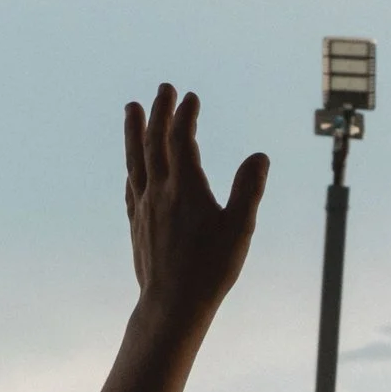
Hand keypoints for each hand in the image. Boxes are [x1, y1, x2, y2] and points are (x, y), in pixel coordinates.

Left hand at [123, 84, 269, 324]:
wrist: (172, 303)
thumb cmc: (211, 269)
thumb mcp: (240, 230)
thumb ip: (248, 190)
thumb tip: (260, 156)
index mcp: (186, 189)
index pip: (182, 141)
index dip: (186, 116)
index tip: (191, 97)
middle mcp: (159, 191)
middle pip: (154, 142)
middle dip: (160, 112)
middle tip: (164, 88)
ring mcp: (143, 206)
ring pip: (135, 159)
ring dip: (134, 130)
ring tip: (131, 108)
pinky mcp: (137, 222)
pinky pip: (130, 184)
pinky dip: (132, 165)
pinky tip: (133, 163)